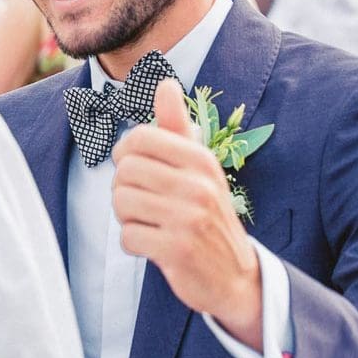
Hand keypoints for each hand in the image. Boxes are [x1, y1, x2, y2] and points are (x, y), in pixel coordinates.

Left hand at [112, 80, 261, 347]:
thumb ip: (177, 126)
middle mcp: (198, 184)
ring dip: (127, 217)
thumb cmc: (206, 213)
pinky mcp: (178, 249)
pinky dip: (134, 243)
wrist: (235, 274)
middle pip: (125, 171)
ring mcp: (189, 217)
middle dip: (124, 189)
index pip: (138, 138)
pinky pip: (128, 237)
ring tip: (150, 223)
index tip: (137, 170)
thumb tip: (164, 83)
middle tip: (142, 202)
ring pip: (122, 203)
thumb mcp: (198, 167)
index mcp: (200, 159)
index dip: (126, 154)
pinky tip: (154, 245)